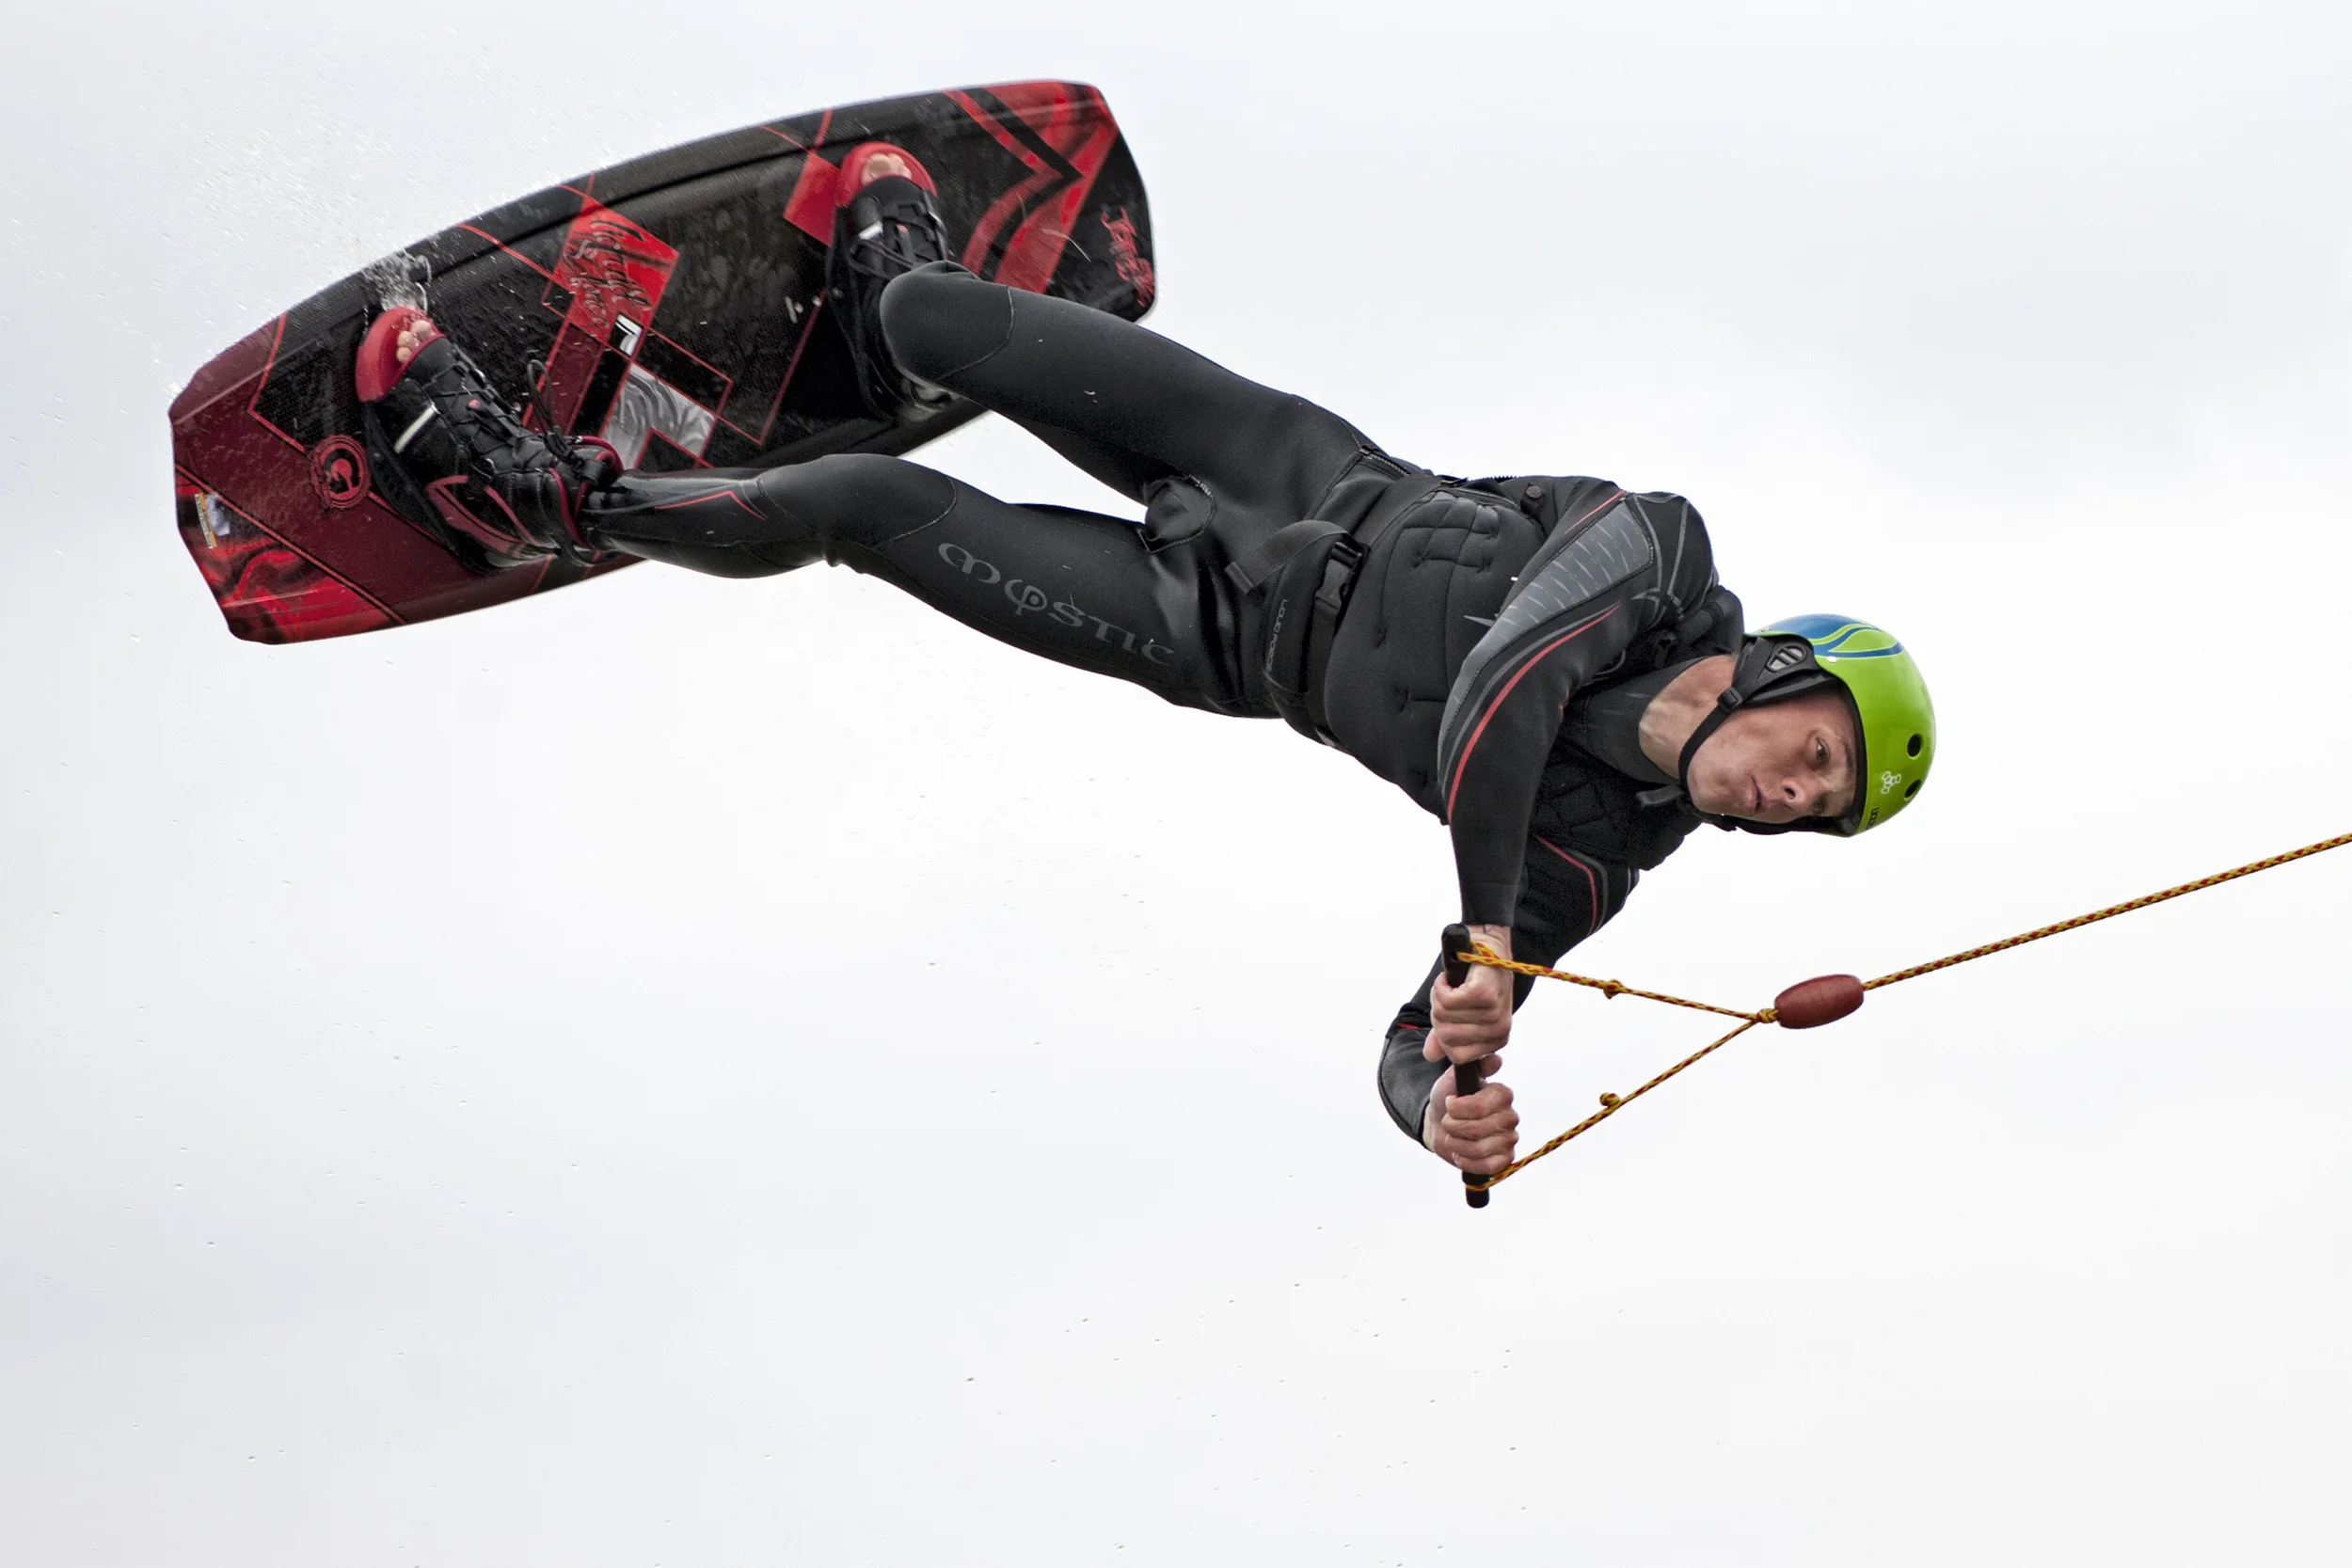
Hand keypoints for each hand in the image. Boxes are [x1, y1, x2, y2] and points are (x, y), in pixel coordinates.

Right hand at [1424, 922, 1513, 1068]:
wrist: (1489, 948)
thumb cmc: (1477, 980)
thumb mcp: (1462, 1013)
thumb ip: (1445, 1035)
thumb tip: (1430, 1055)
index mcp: (1495, 1040)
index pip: (1456, 1056)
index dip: (1443, 1035)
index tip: (1448, 1015)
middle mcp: (1498, 1030)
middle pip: (1447, 1037)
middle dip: (1439, 1014)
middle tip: (1449, 996)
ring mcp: (1492, 1013)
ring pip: (1443, 1016)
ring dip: (1439, 996)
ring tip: (1451, 985)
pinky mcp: (1483, 994)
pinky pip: (1446, 1000)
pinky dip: (1441, 986)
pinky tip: (1450, 979)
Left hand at [1425, 1055, 1519, 1175]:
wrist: (1439, 1124)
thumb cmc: (1448, 1099)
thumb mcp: (1454, 1078)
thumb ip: (1473, 1067)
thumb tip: (1495, 1060)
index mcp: (1502, 1094)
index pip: (1480, 1107)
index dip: (1457, 1109)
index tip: (1448, 1102)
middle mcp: (1510, 1117)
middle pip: (1477, 1129)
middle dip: (1453, 1127)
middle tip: (1447, 1121)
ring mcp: (1509, 1139)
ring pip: (1478, 1149)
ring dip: (1455, 1144)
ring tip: (1451, 1136)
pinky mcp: (1504, 1160)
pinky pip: (1487, 1167)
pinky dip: (1466, 1161)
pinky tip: (1459, 1152)